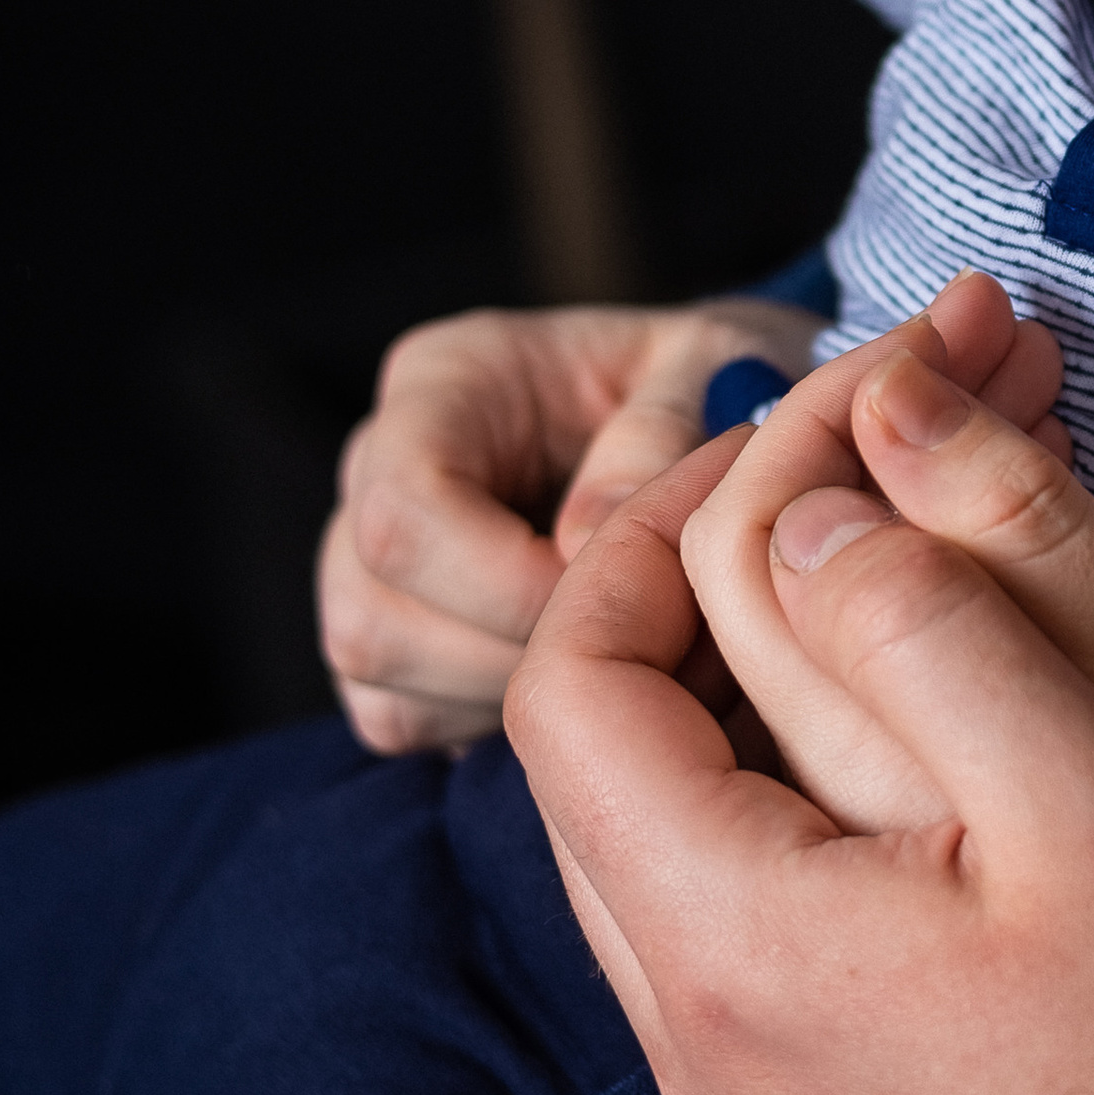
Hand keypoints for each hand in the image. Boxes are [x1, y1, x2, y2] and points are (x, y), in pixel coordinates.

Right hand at [318, 273, 1059, 753]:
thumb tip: (583, 536)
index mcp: (444, 381)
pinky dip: (485, 725)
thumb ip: (658, 429)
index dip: (502, 583)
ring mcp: (368, 555)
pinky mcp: (390, 636)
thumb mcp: (717, 369)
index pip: (403, 514)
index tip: (621, 599)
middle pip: (372, 612)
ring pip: (375, 672)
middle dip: (509, 656)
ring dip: (499, 698)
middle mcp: (378, 466)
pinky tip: (587, 682)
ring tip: (625, 661)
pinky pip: (395, 716)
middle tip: (643, 647)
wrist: (725, 419)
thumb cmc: (723, 383)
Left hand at [505, 445, 1093, 1094]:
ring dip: (764, 663)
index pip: (573, 681)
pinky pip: (744, 898)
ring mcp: (750, 1090)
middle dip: (715, 566)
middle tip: (863, 454)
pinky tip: (925, 702)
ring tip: (904, 547)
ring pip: (676, 818)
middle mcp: (694, 1032)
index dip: (659, 519)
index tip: (802, 422)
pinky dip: (801, 767)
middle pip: (607, 744)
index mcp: (725, 946)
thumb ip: (931, 627)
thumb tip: (798, 515)